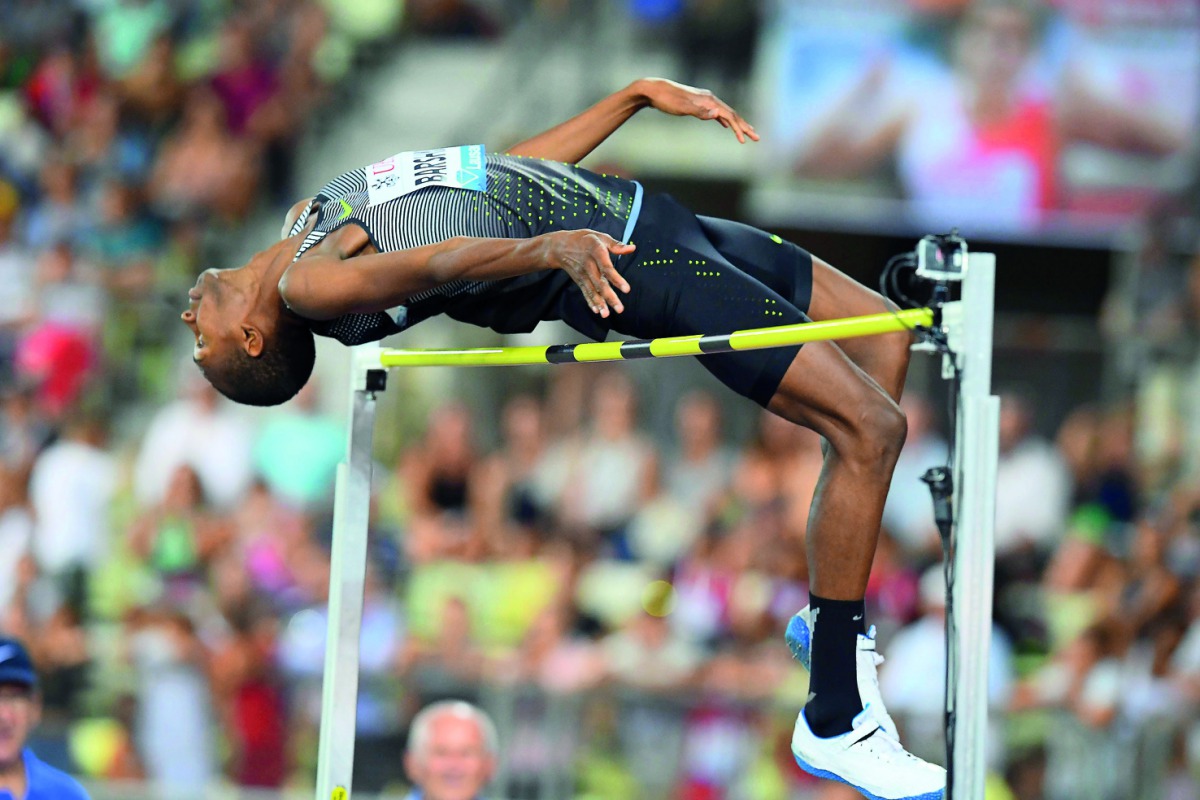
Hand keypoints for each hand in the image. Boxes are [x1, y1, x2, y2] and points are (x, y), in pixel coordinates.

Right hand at [542, 229, 633, 317]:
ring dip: (600, 303)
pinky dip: (590, 302)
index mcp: (595, 252)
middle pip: (600, 283)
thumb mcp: (600, 236)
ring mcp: (583, 274)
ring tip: (607, 314)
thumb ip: (616, 244)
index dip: (616, 279)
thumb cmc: (584, 239)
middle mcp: (588, 265)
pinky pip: (585, 292)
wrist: (560, 246)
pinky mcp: (579, 280)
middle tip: (620, 309)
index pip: (607, 268)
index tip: (626, 289)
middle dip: (610, 297)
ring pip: (592, 290)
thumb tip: (632, 248)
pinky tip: (597, 311)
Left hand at [635, 77, 758, 142]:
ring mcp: (704, 100)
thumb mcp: (681, 108)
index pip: (729, 116)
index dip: (739, 128)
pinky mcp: (698, 103)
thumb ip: (699, 112)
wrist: (653, 90)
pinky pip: (716, 113)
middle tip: (756, 137)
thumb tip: (717, 114)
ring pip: (725, 113)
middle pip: (731, 114)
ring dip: (736, 124)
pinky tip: (725, 125)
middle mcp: (709, 98)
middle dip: (744, 126)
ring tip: (746, 133)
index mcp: (708, 100)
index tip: (746, 140)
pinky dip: (724, 120)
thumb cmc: (666, 100)